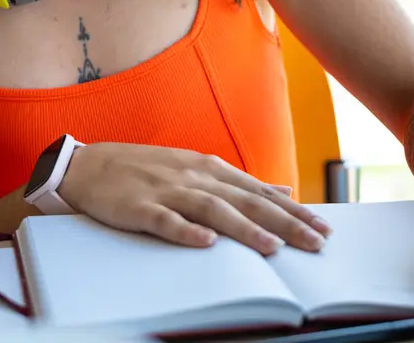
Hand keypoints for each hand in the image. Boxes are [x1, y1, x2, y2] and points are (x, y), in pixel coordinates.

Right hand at [57, 142, 331, 255]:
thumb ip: (240, 184)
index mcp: (210, 169)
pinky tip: (206, 243)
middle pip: (246, 201)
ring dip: (244, 229)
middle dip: (284, 223)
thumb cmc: (147, 171)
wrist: (89, 166)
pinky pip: (165, 220)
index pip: (260, 192)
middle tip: (315, 243)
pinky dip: (186, 231)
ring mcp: (166, 191)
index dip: (293, 211)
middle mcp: (194, 177)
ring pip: (212, 210)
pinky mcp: (139, 207)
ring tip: (273, 248)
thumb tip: (284, 192)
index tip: (324, 229)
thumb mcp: (198, 169)